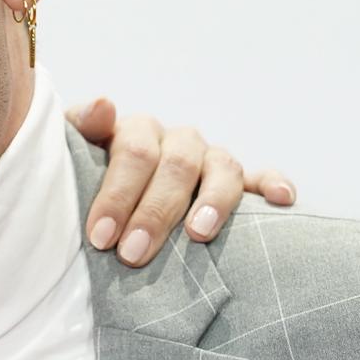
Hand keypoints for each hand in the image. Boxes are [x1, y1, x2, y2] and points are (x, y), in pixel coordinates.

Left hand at [65, 98, 295, 266]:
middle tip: (133, 254)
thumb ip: (81, 127)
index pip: (133, 153)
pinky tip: (284, 199)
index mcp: (138, 132)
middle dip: (153, 212)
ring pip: (222, 168)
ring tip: (198, 234)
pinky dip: (275, 184)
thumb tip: (105, 105)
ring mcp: (210, 159)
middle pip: (175, 166)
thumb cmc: (88, 178)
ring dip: (213, 201)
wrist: (111, 192)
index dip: (117, 194)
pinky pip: (262, 177)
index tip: (100, 237)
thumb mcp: (74, 152)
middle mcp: (178, 141)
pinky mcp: (240, 181)